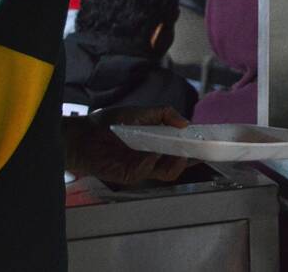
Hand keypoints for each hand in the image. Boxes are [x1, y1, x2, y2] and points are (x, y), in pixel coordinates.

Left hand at [64, 106, 188, 185]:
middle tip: (194, 150)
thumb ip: (164, 114)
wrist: (82, 135)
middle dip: (189, 158)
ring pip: (167, 172)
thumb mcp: (140, 112)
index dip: (193, 148)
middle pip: (177, 165)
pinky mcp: (129, 175)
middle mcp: (151, 158)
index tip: (204, 143)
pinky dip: (151, 162)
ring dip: (174, 162)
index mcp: (156, 144)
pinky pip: (146, 171)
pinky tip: (152, 153)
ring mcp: (141, 168)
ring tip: (177, 152)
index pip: (179, 149)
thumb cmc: (108, 123)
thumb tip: (186, 122)